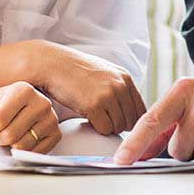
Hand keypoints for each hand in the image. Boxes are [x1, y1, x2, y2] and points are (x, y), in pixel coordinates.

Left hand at [0, 81, 60, 152]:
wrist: (23, 104)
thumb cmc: (2, 102)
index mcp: (23, 90)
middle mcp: (41, 102)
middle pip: (10, 135)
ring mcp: (51, 119)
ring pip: (22, 146)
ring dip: (10, 146)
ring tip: (11, 133)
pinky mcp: (56, 134)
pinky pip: (34, 153)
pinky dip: (24, 151)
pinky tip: (22, 138)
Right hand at [27, 40, 145, 135]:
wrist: (53, 65)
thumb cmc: (75, 71)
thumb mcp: (105, 74)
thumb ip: (119, 89)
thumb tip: (130, 112)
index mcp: (125, 78)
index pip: (141, 110)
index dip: (130, 120)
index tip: (119, 122)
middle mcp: (119, 85)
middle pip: (131, 121)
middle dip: (118, 125)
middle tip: (103, 120)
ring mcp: (107, 95)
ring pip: (118, 127)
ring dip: (106, 127)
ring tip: (94, 117)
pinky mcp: (94, 105)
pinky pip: (104, 129)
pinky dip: (96, 128)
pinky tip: (88, 119)